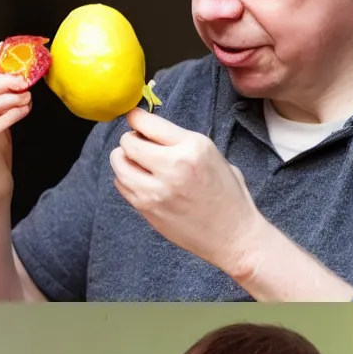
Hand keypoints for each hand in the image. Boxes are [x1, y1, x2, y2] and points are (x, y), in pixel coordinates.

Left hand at [109, 109, 260, 272]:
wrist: (233, 235)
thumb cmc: (229, 196)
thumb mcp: (214, 157)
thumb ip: (182, 143)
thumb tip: (151, 133)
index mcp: (194, 147)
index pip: (148, 123)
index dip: (136, 118)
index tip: (134, 119)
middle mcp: (173, 165)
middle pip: (128, 142)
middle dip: (131, 140)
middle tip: (140, 144)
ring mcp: (156, 189)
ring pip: (119, 164)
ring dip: (124, 159)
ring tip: (138, 163)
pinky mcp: (147, 208)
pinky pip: (122, 184)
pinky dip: (126, 179)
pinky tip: (142, 181)